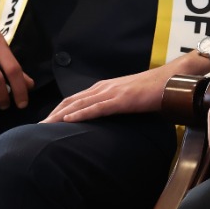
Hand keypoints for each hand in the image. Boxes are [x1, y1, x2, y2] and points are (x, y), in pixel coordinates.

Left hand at [42, 52, 209, 123]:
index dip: (58, 111)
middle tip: (36, 128)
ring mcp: (112, 92)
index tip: (45, 123)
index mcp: (104, 88)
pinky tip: (68, 121)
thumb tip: (108, 120)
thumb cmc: (154, 90)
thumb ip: (117, 106)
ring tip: (45, 127)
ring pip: (79, 104)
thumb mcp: (130, 98)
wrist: (172, 80)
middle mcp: (103, 88)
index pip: (74, 99)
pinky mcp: (122, 99)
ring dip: (60, 116)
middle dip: (52, 114)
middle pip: (71, 101)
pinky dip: (80, 114)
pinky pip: (97, 108)